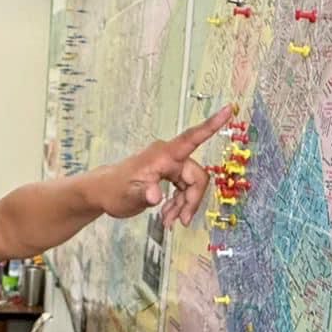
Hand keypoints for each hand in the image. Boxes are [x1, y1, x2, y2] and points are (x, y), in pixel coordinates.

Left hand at [91, 106, 234, 225]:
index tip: (228, 109)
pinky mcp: (170, 174)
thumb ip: (144, 194)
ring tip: (169, 221)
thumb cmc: (114, 190)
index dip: (211, 125)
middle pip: (197, 177)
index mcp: (163, 155)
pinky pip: (185, 189)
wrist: (104, 192)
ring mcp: (170, 165)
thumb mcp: (128, 195)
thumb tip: (155, 197)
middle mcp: (170, 157)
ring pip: (192, 186)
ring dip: (184, 205)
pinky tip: (169, 215)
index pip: (191, 138)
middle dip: (191, 201)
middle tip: (180, 221)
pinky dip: (180, 204)